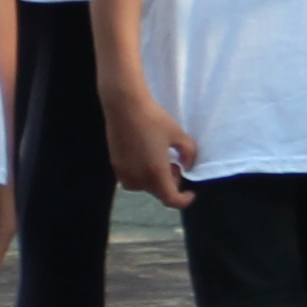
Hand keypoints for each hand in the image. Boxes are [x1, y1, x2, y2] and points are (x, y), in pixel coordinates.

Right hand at [101, 80, 194, 204]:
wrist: (125, 106)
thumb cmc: (153, 119)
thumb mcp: (178, 134)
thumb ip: (188, 154)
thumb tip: (186, 165)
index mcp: (156, 173)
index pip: (171, 199)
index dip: (183, 200)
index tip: (190, 192)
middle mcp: (138, 178)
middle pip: (158, 192)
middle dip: (170, 183)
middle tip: (175, 164)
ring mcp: (124, 173)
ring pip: (144, 187)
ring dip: (155, 180)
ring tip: (159, 160)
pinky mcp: (115, 166)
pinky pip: (132, 179)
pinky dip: (142, 174)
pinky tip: (144, 156)